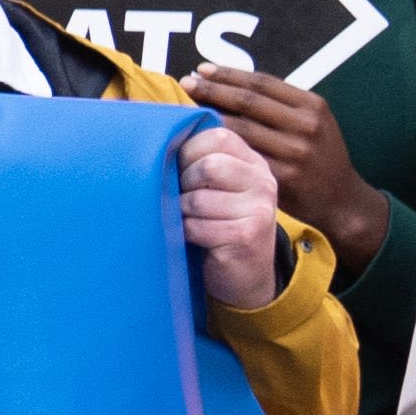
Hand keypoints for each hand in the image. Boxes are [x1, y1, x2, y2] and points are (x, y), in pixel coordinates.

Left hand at [175, 122, 286, 311]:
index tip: (177, 171)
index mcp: (252, 162)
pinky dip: (184, 234)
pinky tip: (190, 239)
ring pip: (197, 199)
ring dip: (180, 214)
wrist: (246, 277)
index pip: (216, 137)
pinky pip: (198, 227)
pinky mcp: (248, 236)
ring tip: (186, 222)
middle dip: (182, 184)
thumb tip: (153, 137)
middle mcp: (262, 181)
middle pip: (208, 166)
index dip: (186, 152)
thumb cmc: (218, 226)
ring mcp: (259, 209)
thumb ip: (199, 162)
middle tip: (180, 202)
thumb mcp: (215, 188)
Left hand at [184, 66, 390, 273]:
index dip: (229, 75)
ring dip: (210, 119)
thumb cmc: (318, 157)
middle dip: (213, 90)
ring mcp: (295, 153)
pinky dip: (220, 150)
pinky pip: (244, 159)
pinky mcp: (283, 178)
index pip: (262, 83)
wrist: (340, 200)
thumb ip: (280, 107)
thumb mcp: (311, 123)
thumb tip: (230, 85)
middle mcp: (305, 126)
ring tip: (184, 111)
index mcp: (311, 105)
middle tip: (185, 83)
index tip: (201, 69)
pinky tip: (201, 145)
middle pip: (248, 102)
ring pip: (242, 130)